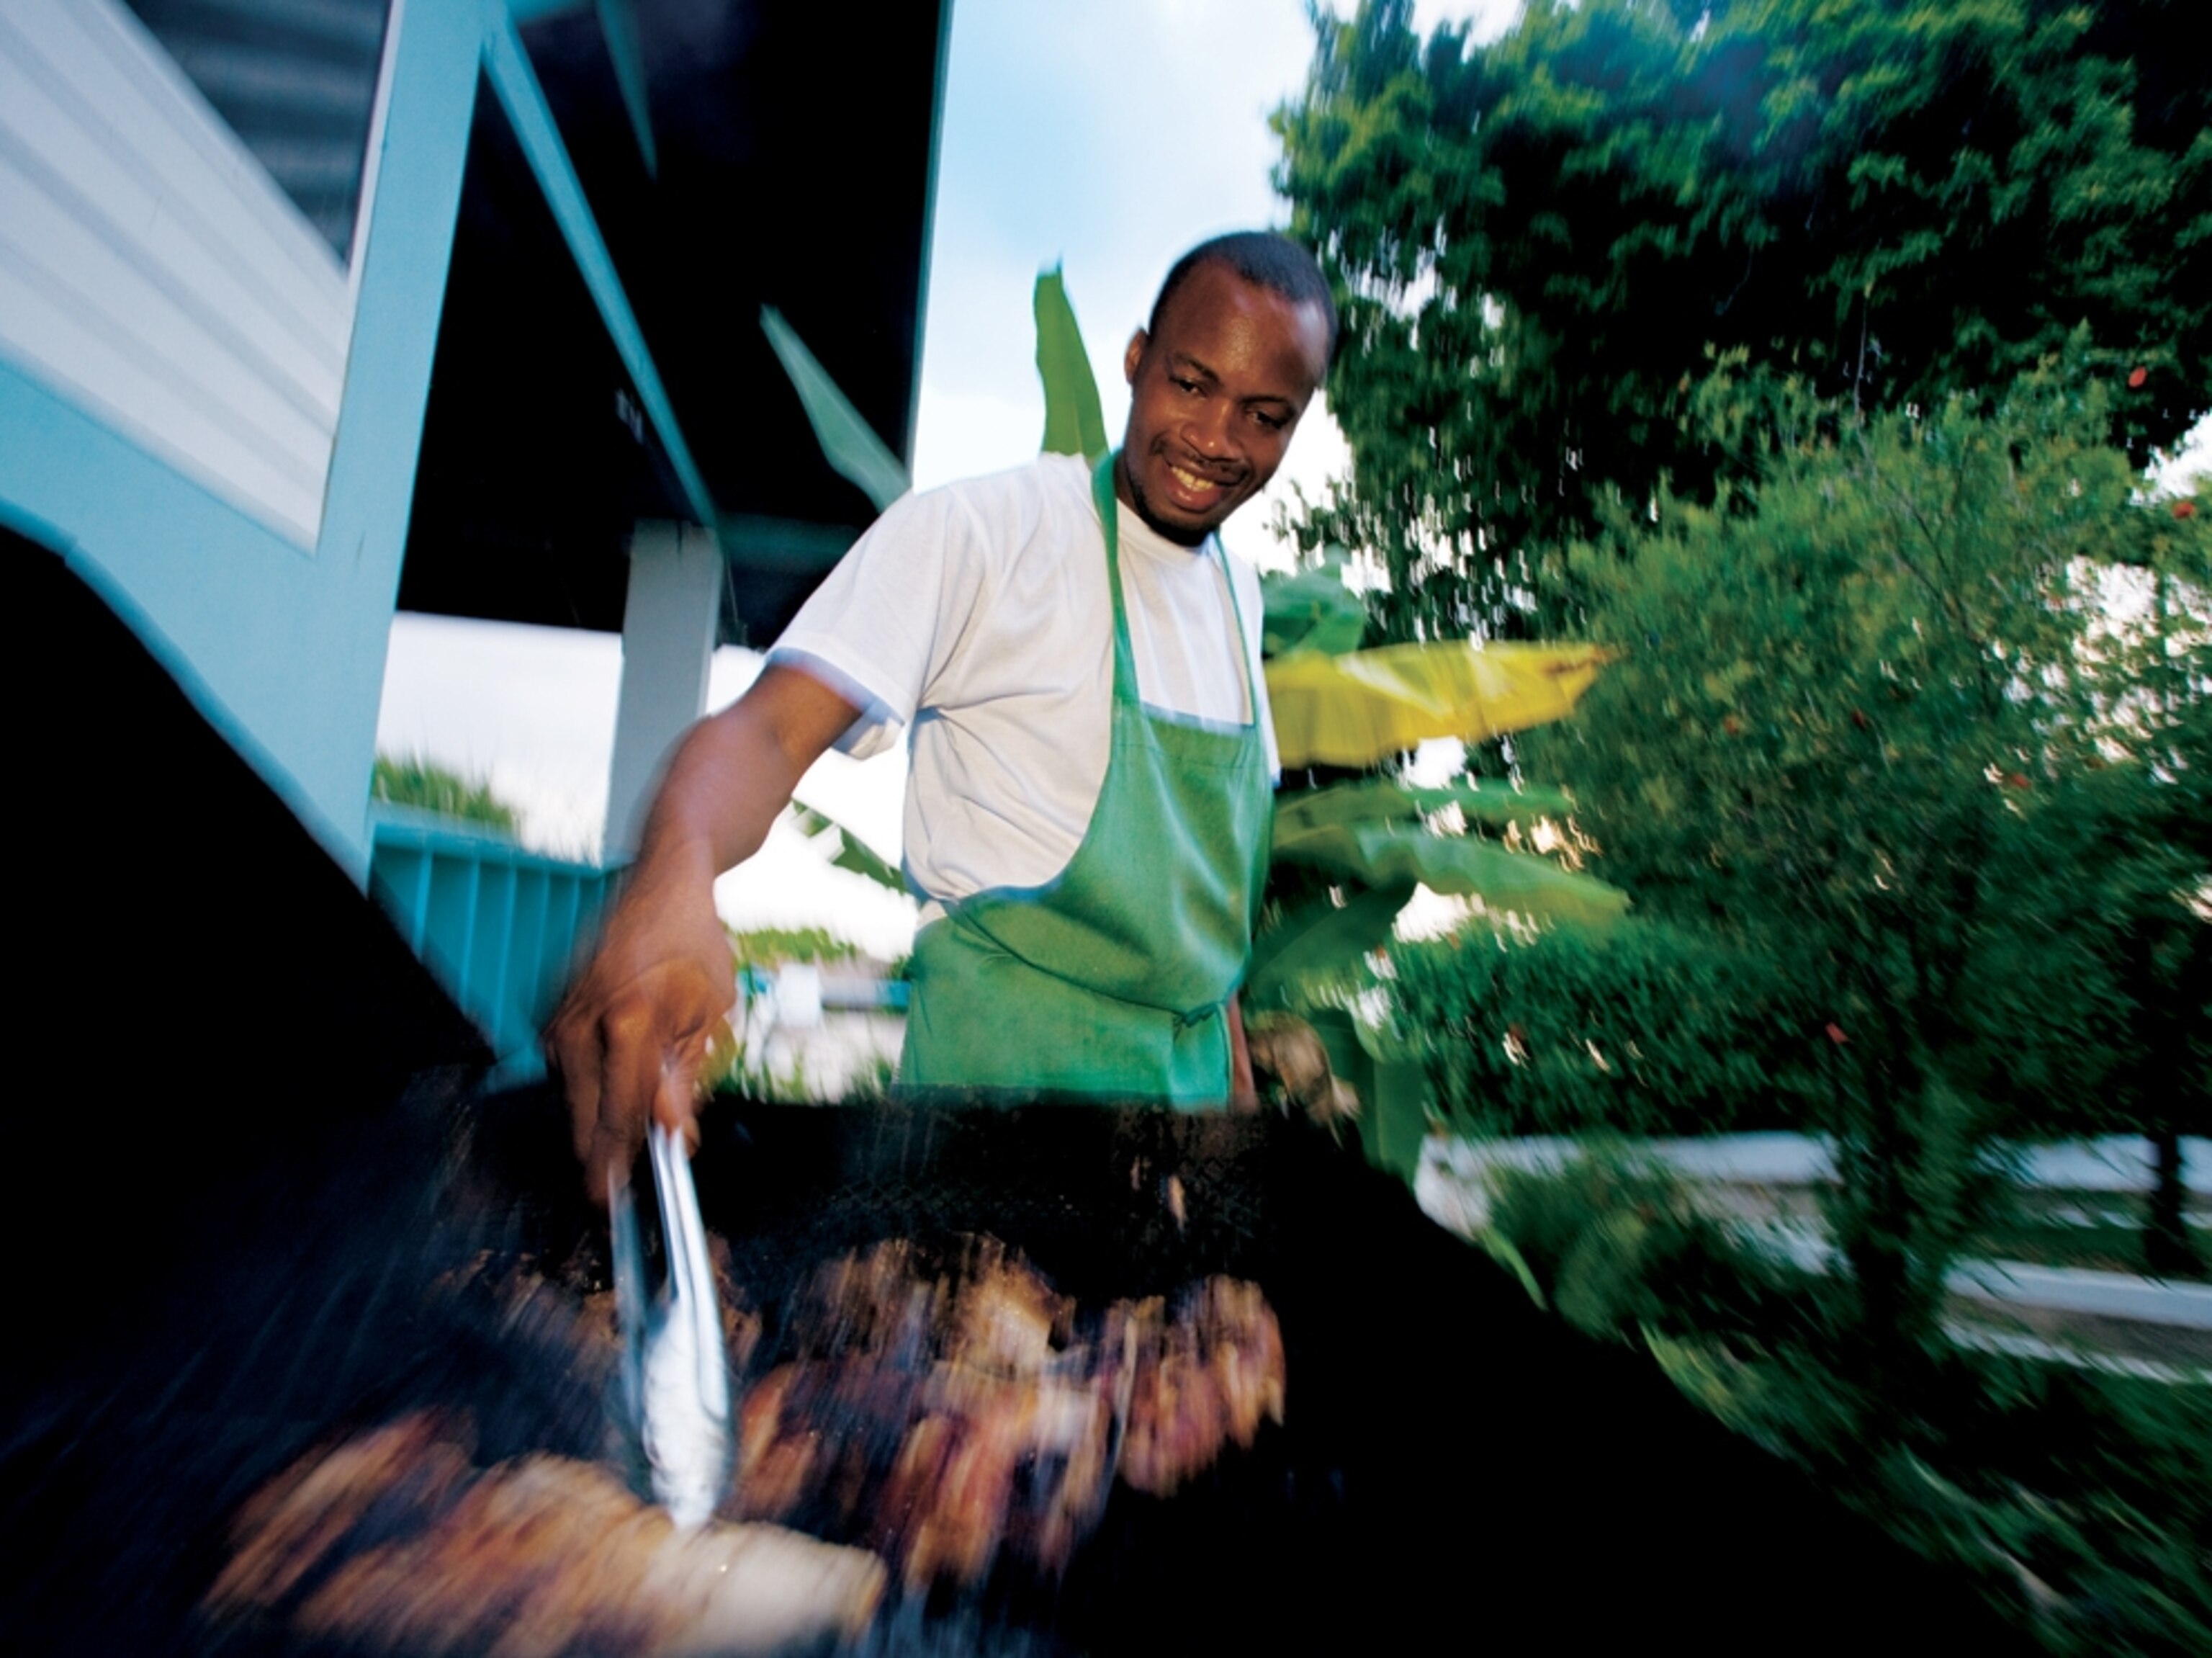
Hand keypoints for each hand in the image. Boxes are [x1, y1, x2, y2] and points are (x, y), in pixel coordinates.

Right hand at [544, 664, 860, 1198]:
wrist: (663, 882)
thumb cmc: (696, 943)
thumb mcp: (712, 1011)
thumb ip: (687, 1076)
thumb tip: (671, 1133)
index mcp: (631, 1022)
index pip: (622, 1112)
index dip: (623, 1160)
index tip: (619, 1198)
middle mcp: (585, 1021)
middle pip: (586, 1113)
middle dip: (599, 1158)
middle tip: (607, 1201)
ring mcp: (565, 1015)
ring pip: (573, 1095)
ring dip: (594, 1126)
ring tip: (610, 1161)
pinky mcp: (557, 1011)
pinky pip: (567, 1070)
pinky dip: (586, 1093)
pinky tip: (604, 1109)